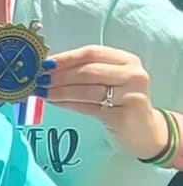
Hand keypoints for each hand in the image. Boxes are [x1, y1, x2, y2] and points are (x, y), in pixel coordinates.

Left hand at [35, 44, 168, 158]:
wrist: (145, 132)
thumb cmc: (120, 101)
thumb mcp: (110, 80)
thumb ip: (86, 70)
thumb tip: (48, 67)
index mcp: (127, 61)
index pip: (92, 53)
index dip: (66, 57)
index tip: (44, 63)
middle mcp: (133, 75)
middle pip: (88, 71)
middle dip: (59, 75)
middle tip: (39, 79)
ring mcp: (130, 96)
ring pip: (86, 90)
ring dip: (59, 90)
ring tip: (41, 92)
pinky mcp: (123, 116)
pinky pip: (87, 107)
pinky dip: (66, 103)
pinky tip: (53, 102)